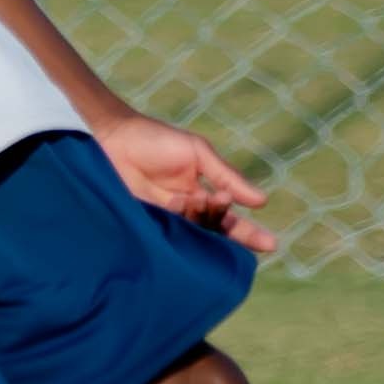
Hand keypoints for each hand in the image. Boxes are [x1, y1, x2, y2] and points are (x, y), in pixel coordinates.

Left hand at [94, 111, 277, 253]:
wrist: (112, 138)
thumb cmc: (155, 140)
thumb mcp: (198, 153)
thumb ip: (226, 176)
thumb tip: (261, 201)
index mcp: (201, 194)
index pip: (229, 218)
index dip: (249, 233)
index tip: (272, 245)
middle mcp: (186, 212)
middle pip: (215, 233)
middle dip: (234, 236)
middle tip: (253, 240)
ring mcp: (165, 221)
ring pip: (195, 234)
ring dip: (200, 216)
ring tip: (191, 196)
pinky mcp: (145, 226)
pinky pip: (169, 237)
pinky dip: (179, 223)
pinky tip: (179, 204)